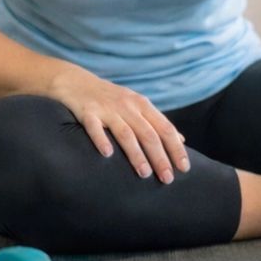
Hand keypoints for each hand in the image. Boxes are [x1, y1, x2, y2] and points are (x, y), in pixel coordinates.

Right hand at [47, 67, 189, 183]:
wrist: (76, 82)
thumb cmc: (111, 99)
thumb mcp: (138, 106)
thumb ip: (157, 123)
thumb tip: (181, 140)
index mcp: (143, 106)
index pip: (165, 129)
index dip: (176, 149)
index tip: (184, 168)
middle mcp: (128, 106)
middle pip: (149, 134)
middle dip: (160, 157)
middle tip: (167, 179)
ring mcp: (107, 109)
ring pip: (126, 133)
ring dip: (136, 154)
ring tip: (145, 173)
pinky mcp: (87, 112)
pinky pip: (94, 127)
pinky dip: (101, 139)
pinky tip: (107, 155)